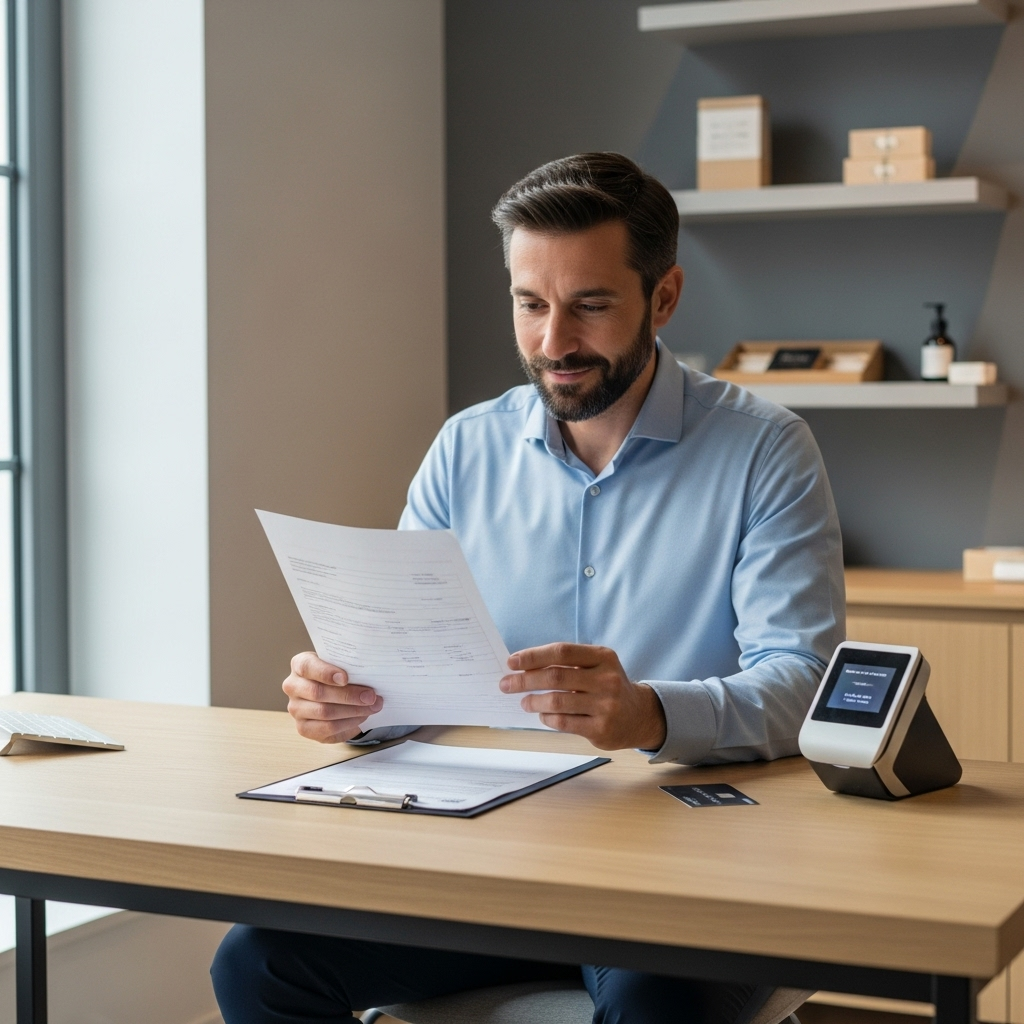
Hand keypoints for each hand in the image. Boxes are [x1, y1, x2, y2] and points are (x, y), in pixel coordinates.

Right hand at [282, 652, 382, 742]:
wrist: (330, 693)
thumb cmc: (337, 674)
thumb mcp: (340, 664)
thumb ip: (349, 667)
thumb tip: (369, 679)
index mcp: (300, 664)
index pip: (308, 667)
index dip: (326, 673)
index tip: (345, 678)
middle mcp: (293, 686)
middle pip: (318, 692)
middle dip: (348, 695)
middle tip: (371, 696)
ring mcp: (296, 709)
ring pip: (324, 713)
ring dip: (353, 711)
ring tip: (372, 707)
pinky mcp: (303, 728)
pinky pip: (327, 729)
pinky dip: (348, 724)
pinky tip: (361, 718)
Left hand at [499, 643, 665, 750]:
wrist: (638, 715)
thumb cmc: (606, 686)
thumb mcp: (596, 666)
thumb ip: (566, 664)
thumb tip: (523, 667)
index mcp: (603, 657)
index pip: (562, 652)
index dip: (533, 656)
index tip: (511, 661)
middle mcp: (606, 679)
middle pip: (556, 677)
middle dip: (525, 680)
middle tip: (506, 684)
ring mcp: (606, 705)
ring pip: (557, 701)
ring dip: (533, 702)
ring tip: (524, 702)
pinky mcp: (601, 728)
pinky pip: (564, 722)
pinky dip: (548, 718)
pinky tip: (543, 715)